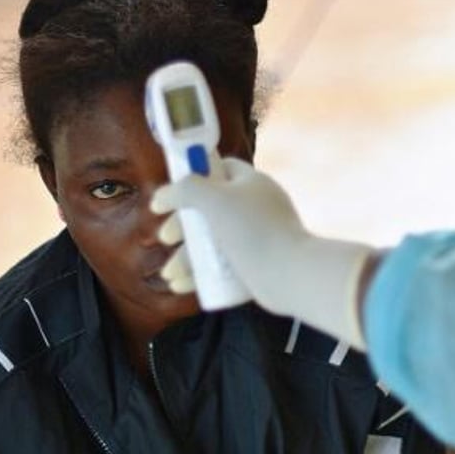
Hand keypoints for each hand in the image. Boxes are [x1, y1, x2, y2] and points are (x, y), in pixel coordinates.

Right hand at [150, 157, 374, 347]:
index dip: (192, 177)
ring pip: (213, 243)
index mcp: (252, 183)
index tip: (169, 195)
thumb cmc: (252, 230)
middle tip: (166, 238)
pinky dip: (201, 274)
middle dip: (182, 225)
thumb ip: (186, 189)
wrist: (291, 275)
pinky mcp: (257, 265)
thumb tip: (163, 196)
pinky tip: (181, 286)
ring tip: (170, 274)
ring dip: (186, 257)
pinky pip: (223, 266)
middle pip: (209, 210)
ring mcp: (257, 238)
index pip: (220, 168)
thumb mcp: (215, 200)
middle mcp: (255, 207)